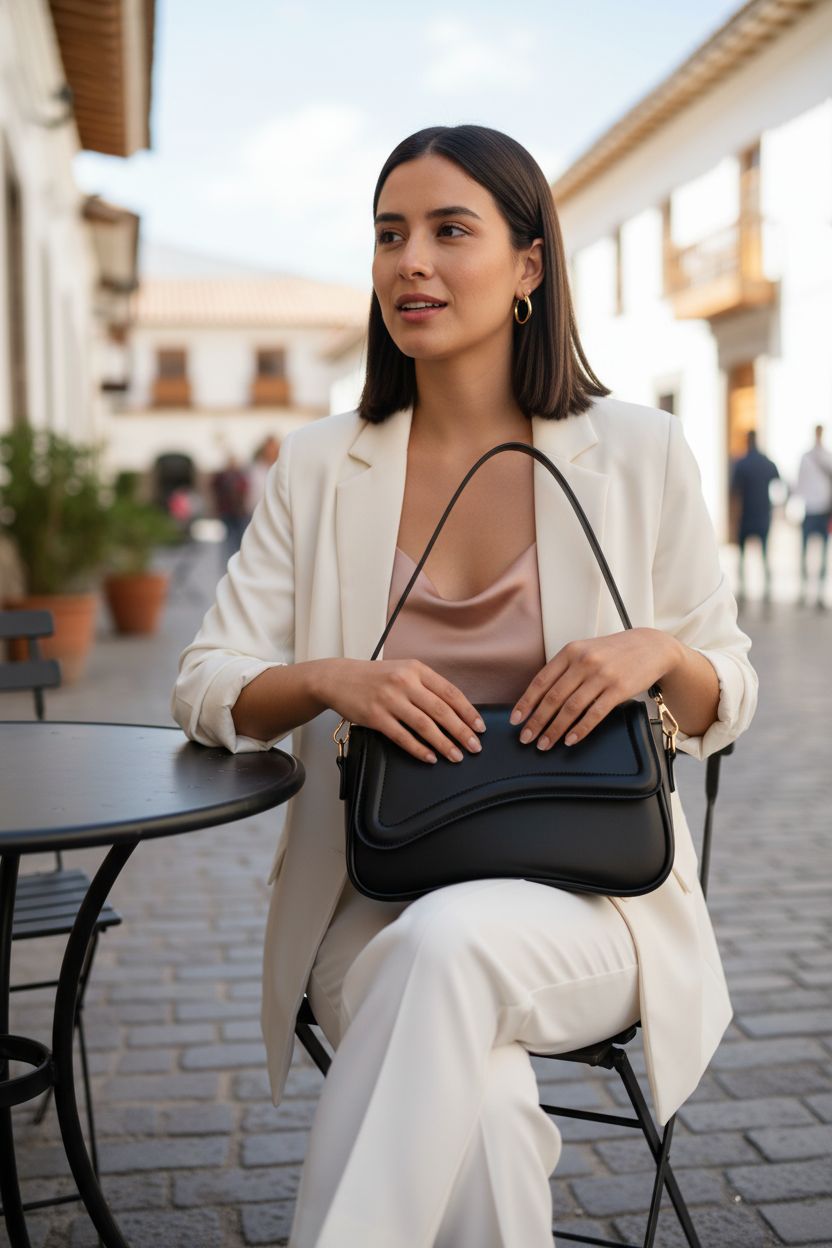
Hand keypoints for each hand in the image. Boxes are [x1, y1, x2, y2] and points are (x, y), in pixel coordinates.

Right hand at [321, 658, 485, 764]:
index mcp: (416, 669)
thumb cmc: (374, 677)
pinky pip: (402, 737)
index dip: (468, 711)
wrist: (338, 678)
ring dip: (444, 743)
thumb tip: (455, 709)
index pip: (450, 692)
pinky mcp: (376, 717)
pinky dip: (419, 749)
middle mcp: (404, 682)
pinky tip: (430, 757)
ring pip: (425, 726)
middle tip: (475, 746)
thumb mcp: (403, 670)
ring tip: (457, 756)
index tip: (479, 727)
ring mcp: (389, 700)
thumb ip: (426, 685)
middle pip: (441, 710)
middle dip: (462, 731)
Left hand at [509, 629, 681, 749]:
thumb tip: (540, 697)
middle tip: (526, 738)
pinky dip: (580, 729)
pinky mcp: (618, 689)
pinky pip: (594, 714)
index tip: (515, 720)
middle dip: (536, 721)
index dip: (526, 702)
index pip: (541, 681)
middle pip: (553, 698)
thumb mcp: (585, 650)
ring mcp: (601, 675)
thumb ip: (564, 669)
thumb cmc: (613, 652)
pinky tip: (570, 740)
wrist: (651, 646)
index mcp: (570, 651)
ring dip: (555, 729)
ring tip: (545, 744)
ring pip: (571, 708)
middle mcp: (584, 662)